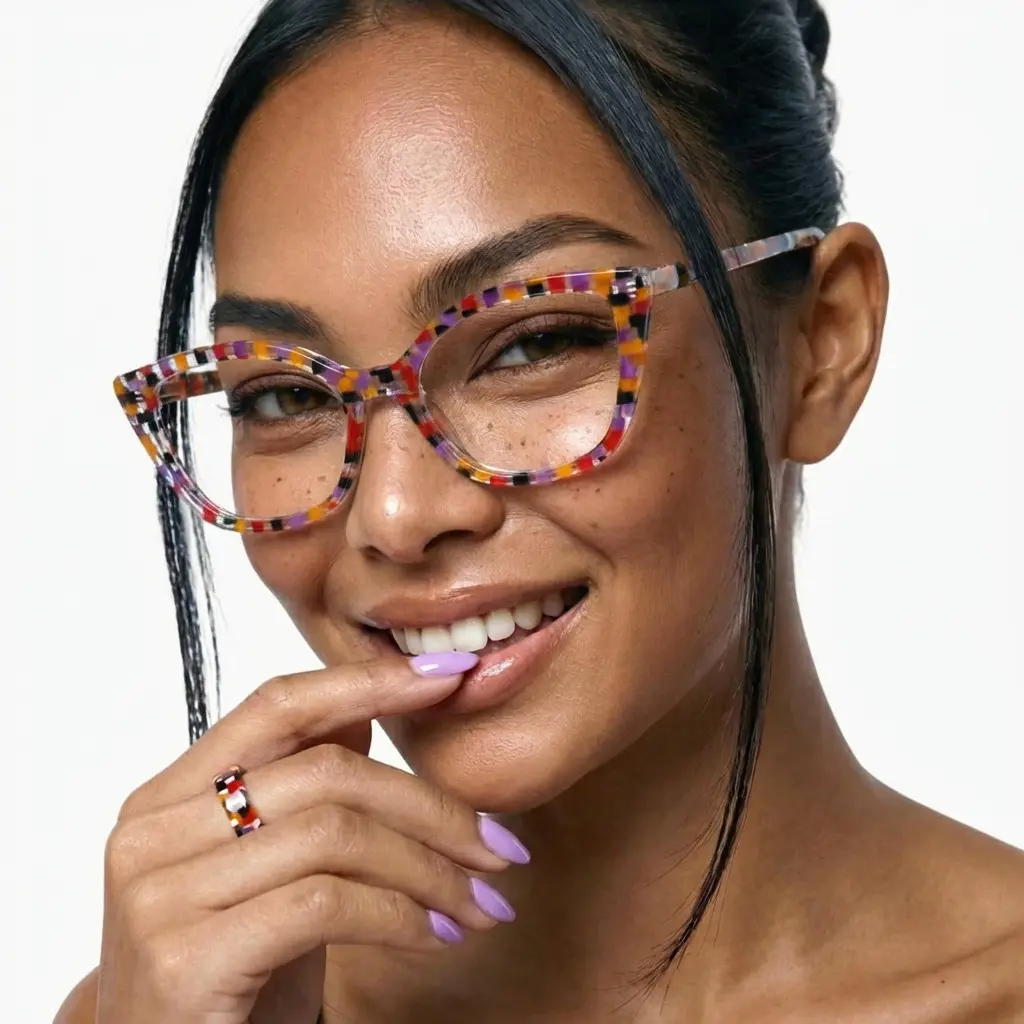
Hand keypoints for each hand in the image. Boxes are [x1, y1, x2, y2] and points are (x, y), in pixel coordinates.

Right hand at [94, 653, 527, 1023]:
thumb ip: (300, 788)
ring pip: (336, 833)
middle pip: (327, 771)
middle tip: (498, 846)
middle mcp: (150, 831)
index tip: (452, 676)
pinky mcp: (183, 956)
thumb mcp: (272, 871)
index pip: (279, 703)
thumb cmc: (235, 978)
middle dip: (431, 805)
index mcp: (169, 795)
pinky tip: (437, 936)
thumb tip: (365, 711)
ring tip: (480, 903)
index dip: (370, 681)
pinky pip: (325, 901)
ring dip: (431, 868)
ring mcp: (158, 892)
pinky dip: (402, 914)